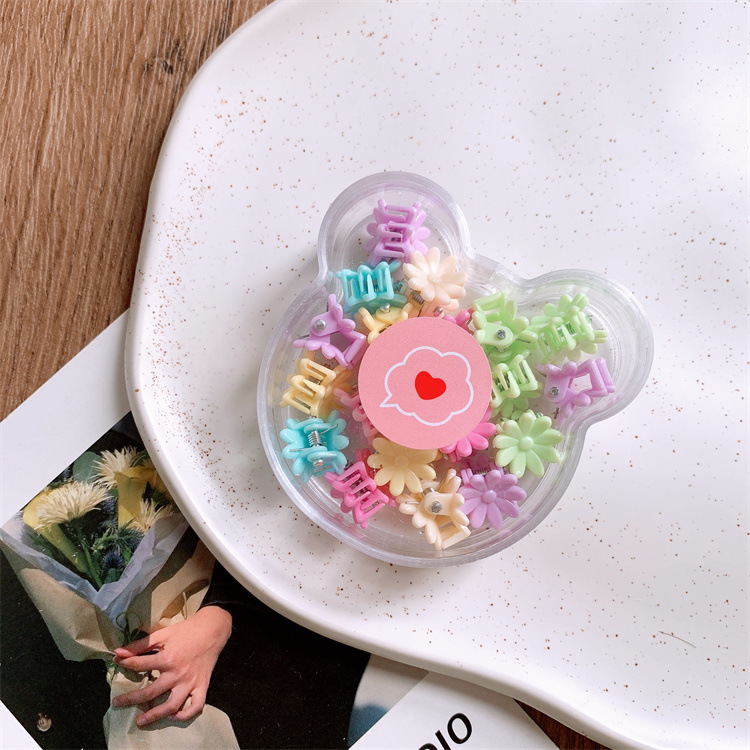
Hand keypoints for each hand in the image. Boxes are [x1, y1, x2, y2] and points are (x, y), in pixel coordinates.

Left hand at [111, 605, 231, 725]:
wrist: (212, 629)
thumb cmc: (186, 631)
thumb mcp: (163, 634)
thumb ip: (140, 644)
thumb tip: (118, 652)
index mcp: (168, 658)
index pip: (140, 665)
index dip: (126, 663)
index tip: (117, 662)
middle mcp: (178, 674)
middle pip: (151, 692)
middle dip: (131, 699)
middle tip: (116, 703)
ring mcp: (191, 682)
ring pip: (171, 706)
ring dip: (155, 715)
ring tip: (140, 720)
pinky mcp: (202, 685)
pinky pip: (196, 706)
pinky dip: (185, 714)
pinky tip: (174, 716)